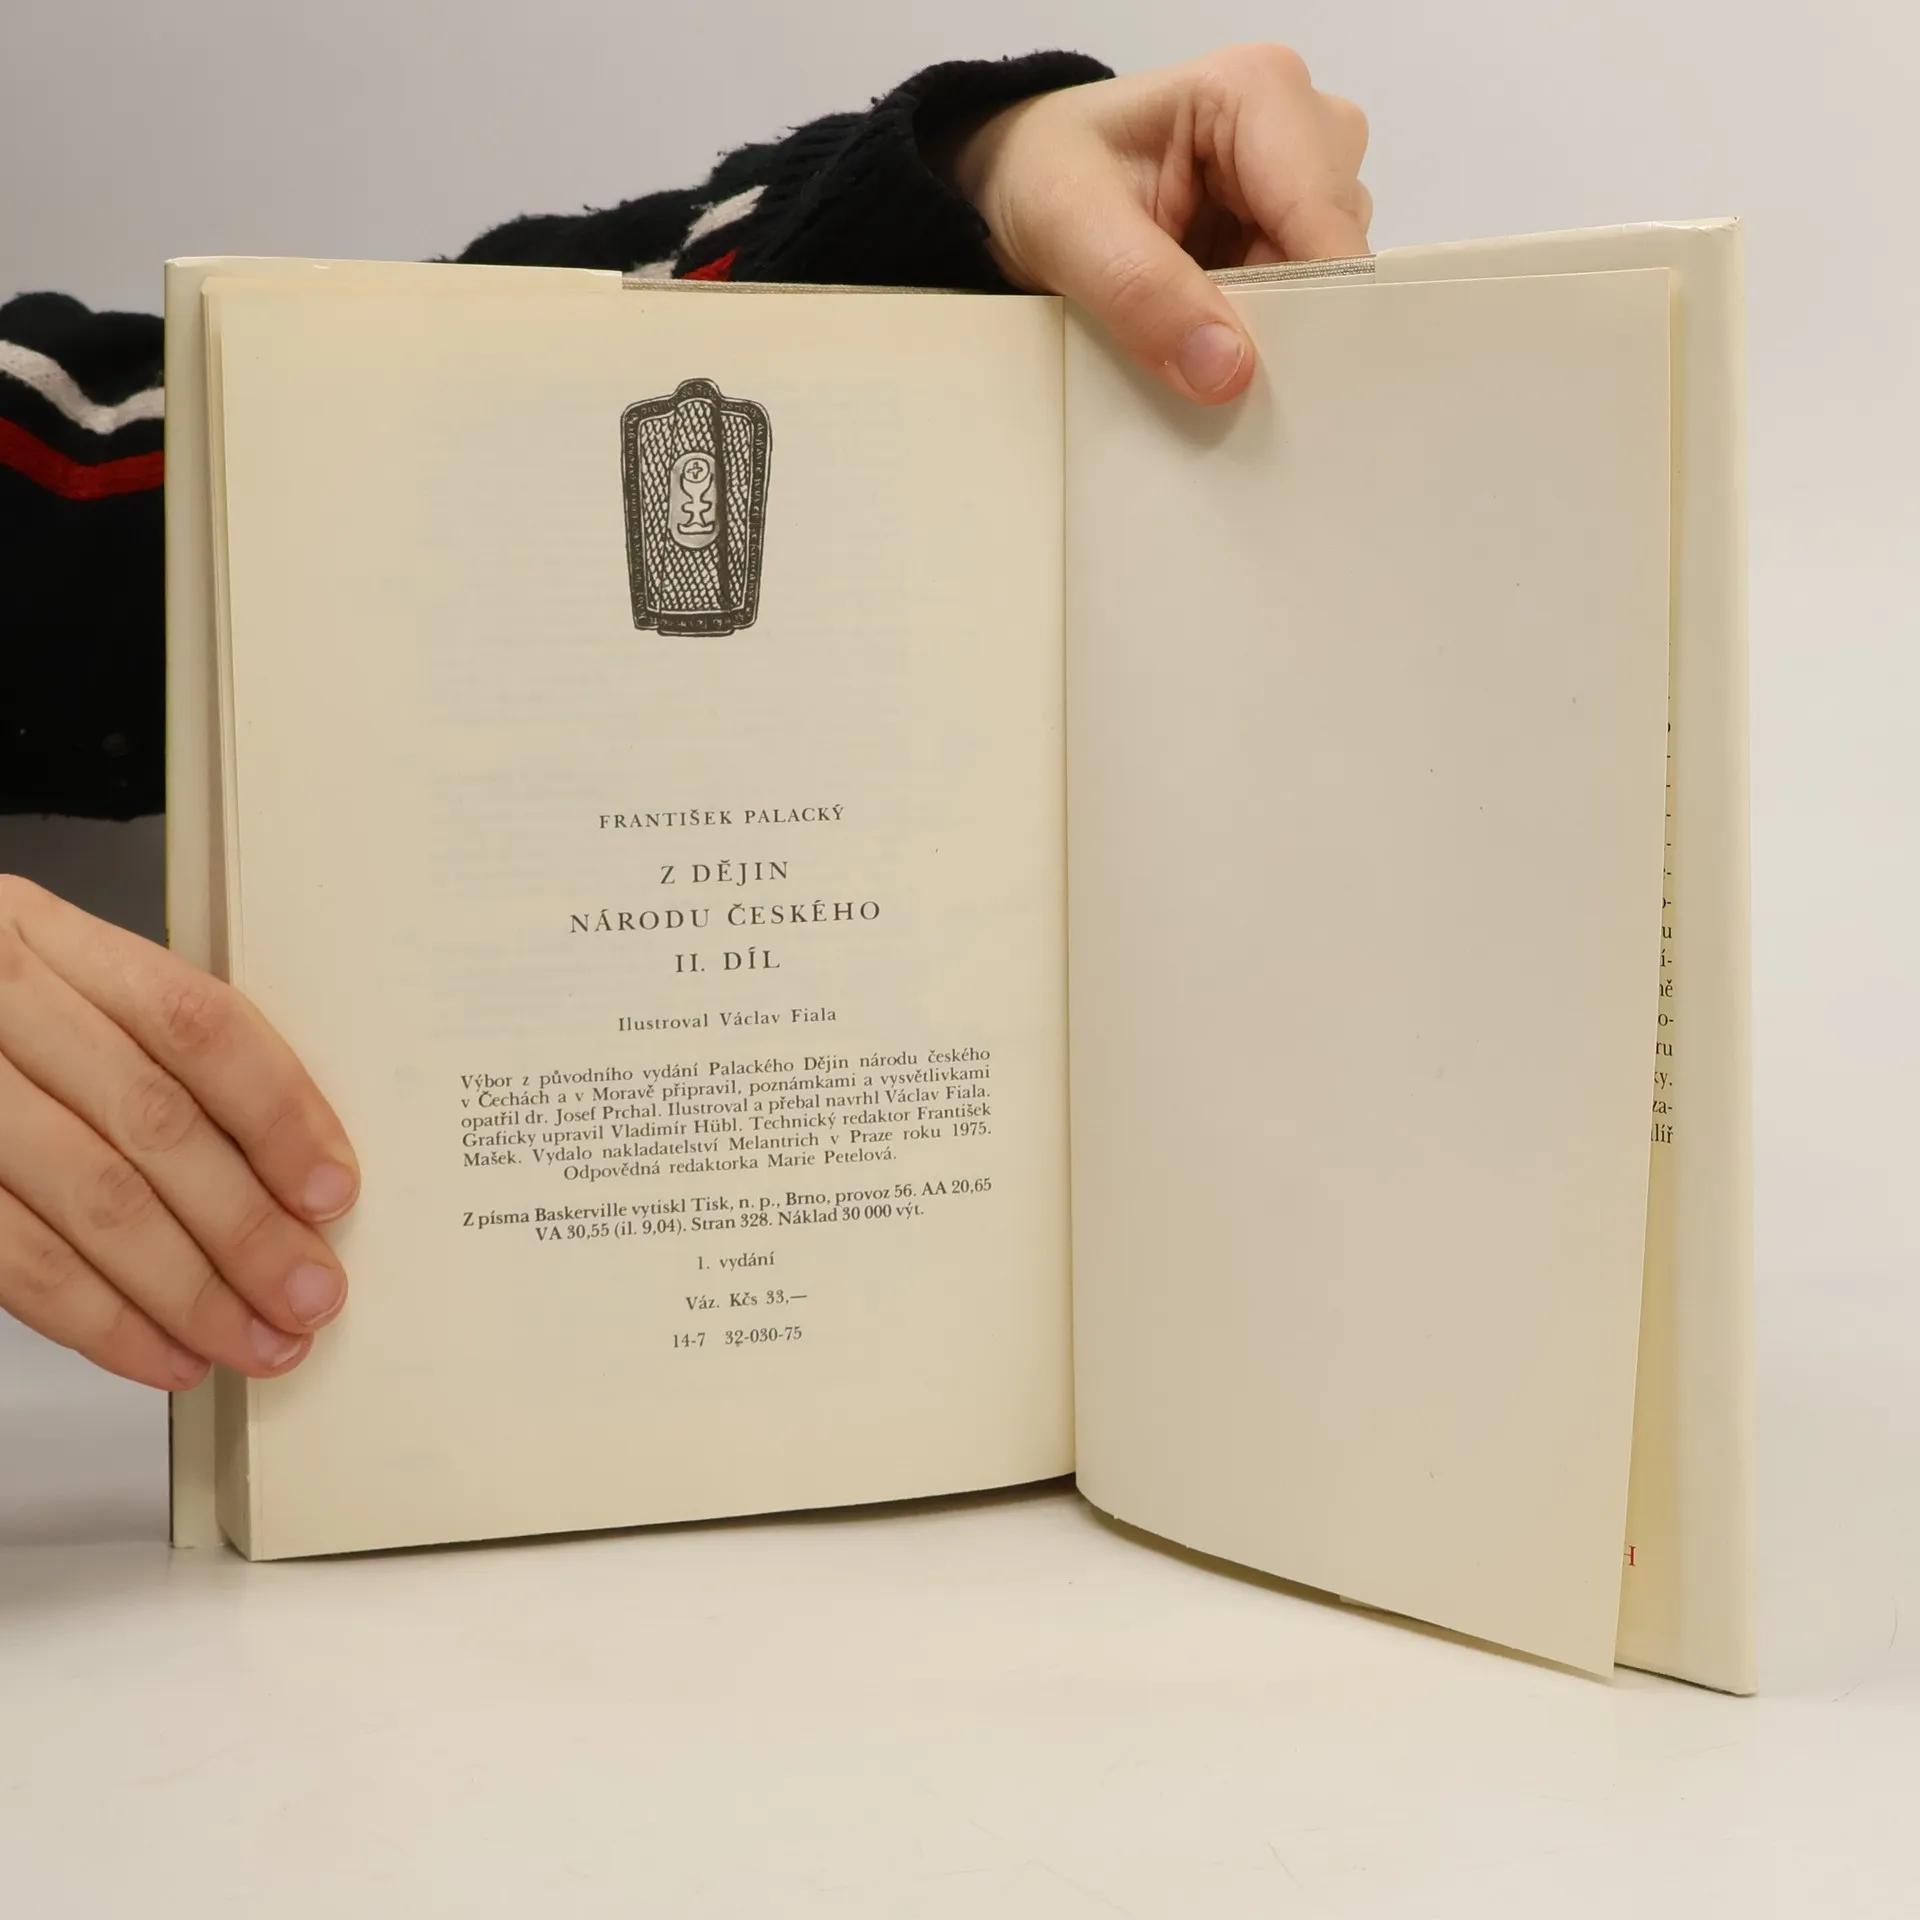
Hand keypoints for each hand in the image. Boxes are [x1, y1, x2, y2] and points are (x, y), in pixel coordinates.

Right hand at [0, 877, 357, 1389]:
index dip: (278, 1112)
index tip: (333, 1190)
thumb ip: (153, 1052)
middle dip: (248, 1225)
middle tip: (311, 1293)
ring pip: (93, 1199)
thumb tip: (291, 1169)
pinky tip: (166, 1352)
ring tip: (257, 1339)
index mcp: (44, 939)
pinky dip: (102, 1321)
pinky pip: (16, 1261)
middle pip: (154, 1121)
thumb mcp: (54, 988)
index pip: (195, 1022)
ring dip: (190, 1290)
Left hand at [946, 44, 1371, 403]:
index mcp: (1259, 93)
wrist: (1018, 184)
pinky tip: (1208, 346)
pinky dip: (1259, 336)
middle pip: (1338, 252)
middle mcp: (1301, 127)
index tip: (1281, 382)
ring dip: (1269, 332)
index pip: (1324, 215)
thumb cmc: (1041, 175)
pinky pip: (1301, 301)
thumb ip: (1144, 294)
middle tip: (1219, 377)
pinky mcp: (1284, 232)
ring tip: (1194, 348)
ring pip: (1327, 284)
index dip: (1315, 306)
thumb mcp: (1071, 231)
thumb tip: (1228, 371)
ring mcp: (1298, 184)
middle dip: (1288, 322)